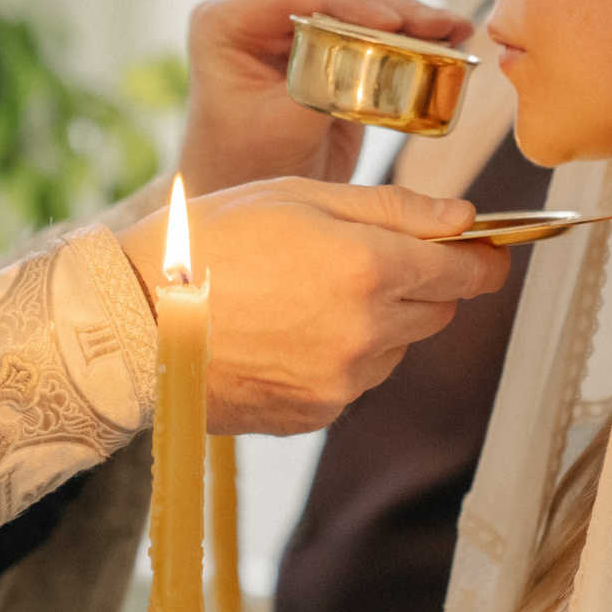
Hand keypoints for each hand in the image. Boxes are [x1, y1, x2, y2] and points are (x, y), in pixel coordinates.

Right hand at [122, 178, 509, 434]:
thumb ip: (392, 209)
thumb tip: (465, 219)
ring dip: (377, 321)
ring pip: (396, 348)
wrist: (131, 325)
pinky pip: (354, 381)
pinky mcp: (315, 415)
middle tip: (362, 258)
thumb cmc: (207, 243)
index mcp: (369, 268)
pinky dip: (338, 357)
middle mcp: (367, 332)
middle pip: (439, 311)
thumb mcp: (297, 197)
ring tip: (305, 295)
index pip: (468, 272)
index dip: (480, 257)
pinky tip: (285, 332)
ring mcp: (342, 382)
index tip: (478, 249)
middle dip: (421, 283)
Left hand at [181, 0, 473, 192]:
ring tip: (455, 30)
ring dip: (411, 22)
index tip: (391, 19)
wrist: (255, 202)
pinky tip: (449, 40)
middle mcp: (261, 17)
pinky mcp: (330, 52)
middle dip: (393, 11)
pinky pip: (373, 37)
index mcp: (227, 23)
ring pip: (361, 13)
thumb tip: (372, 57)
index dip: (347, 2)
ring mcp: (298, 32)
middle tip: (438, 25)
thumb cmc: (246, 167)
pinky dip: (411, 41)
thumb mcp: (279, 128)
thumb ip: (320, 88)